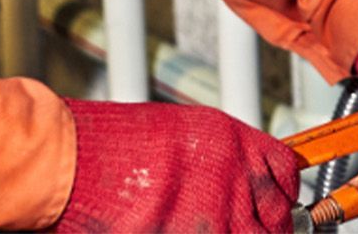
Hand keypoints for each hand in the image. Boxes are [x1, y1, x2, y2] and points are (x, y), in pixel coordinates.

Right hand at [56, 100, 298, 233]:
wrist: (73, 163)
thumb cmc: (115, 145)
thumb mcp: (182, 134)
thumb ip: (222, 160)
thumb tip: (243, 186)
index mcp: (232, 142)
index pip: (284, 174)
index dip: (284, 195)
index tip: (279, 206)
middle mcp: (231, 179)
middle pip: (277, 219)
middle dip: (269, 229)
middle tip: (257, 230)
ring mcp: (215, 218)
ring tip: (214, 230)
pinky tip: (186, 233)